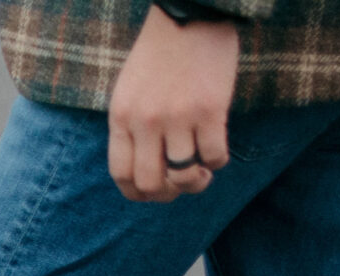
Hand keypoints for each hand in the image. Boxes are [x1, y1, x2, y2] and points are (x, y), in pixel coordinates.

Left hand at [107, 7, 237, 201]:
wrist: (189, 17)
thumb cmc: (160, 54)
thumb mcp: (129, 91)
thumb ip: (131, 127)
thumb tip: (144, 169)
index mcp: (121, 118)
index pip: (122, 174)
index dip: (138, 193)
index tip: (154, 193)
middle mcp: (145, 122)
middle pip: (151, 183)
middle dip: (168, 194)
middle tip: (182, 184)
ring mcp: (177, 118)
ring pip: (184, 175)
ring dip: (196, 182)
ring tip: (202, 171)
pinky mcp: (210, 111)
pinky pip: (214, 156)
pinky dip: (217, 162)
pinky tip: (217, 151)